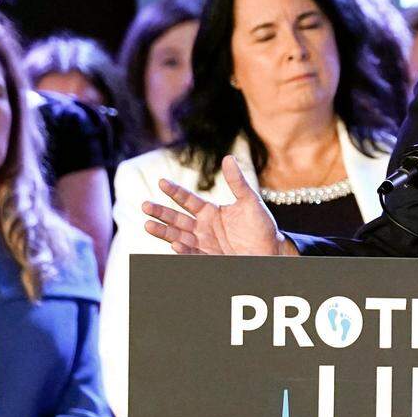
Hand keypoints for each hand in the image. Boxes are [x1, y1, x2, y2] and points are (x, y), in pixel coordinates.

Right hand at [141, 155, 290, 255]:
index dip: (175, 191)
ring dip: (164, 232)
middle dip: (161, 213)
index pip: (187, 200)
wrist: (272, 251)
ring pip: (178, 236)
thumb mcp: (250, 201)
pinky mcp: (210, 258)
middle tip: (145, 206)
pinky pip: (193, 254)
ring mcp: (204, 244)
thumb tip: (228, 157)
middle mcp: (203, 228)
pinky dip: (183, 250)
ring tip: (147, 225)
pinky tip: (174, 243)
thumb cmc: (261, 226)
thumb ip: (237, 182)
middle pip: (177, 219)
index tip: (161, 182)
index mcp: (210, 212)